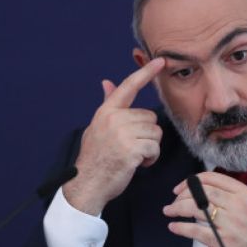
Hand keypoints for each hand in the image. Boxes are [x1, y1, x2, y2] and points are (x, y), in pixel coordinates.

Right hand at [63, 57, 165, 214]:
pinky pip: (154, 148)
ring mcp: (122, 134)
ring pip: (155, 133)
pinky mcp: (131, 149)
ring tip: (133, 156)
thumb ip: (108, 105)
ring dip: (150, 148)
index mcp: (106, 112)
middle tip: (132, 147)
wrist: (87, 185)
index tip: (160, 61)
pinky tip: (136, 164)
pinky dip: (150, 159)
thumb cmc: (96, 158)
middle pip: (150, 117)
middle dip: (147, 134)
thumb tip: (107, 82)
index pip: (128, 86)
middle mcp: (114, 119)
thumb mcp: (98, 128)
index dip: (146, 72)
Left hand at [163, 172, 246, 246]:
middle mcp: (236, 205)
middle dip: (182, 195)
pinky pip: (195, 231)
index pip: (211, 178)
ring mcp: (229, 223)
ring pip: (195, 208)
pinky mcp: (221, 241)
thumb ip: (229, 195)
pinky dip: (181, 228)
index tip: (180, 188)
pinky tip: (174, 227)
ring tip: (168, 211)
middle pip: (200, 192)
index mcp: (243, 193)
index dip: (191, 181)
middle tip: (173, 200)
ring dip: (177, 208)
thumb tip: (201, 189)